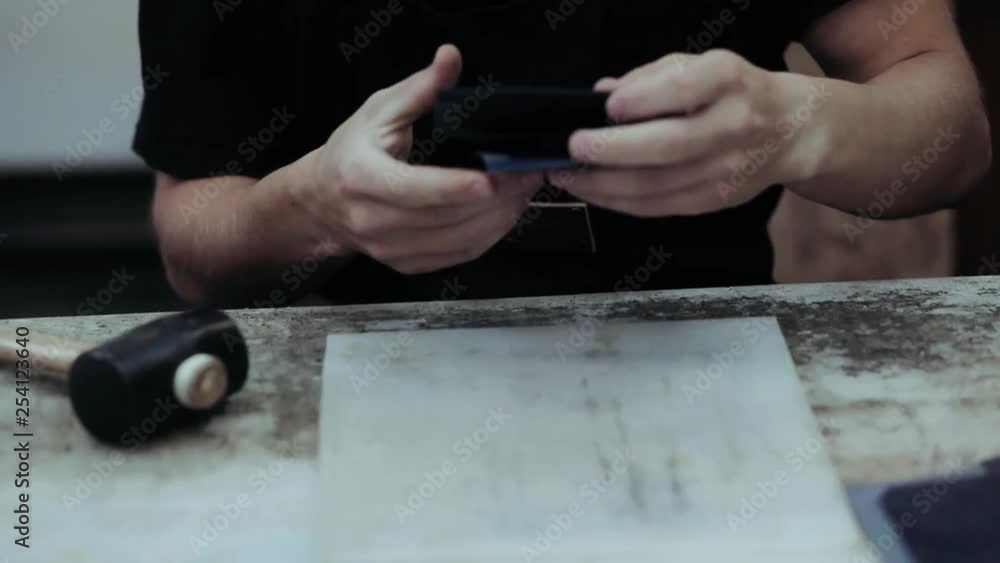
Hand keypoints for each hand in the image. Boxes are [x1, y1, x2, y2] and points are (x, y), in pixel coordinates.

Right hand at [292, 45, 541, 273]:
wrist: (322, 201)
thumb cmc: (351, 152)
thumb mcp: (379, 110)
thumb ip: (420, 88)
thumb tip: (449, 58)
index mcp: (363, 177)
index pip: (413, 188)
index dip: (453, 186)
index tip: (490, 179)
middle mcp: (374, 219)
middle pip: (445, 217)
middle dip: (495, 197)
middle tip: (527, 172)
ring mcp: (391, 248)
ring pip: (458, 242)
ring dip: (499, 218)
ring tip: (523, 190)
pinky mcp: (407, 264)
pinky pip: (458, 256)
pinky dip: (489, 236)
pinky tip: (505, 213)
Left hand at [553, 50, 826, 216]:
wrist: (793, 131)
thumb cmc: (736, 92)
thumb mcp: (701, 65)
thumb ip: (652, 77)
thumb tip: (603, 94)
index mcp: (729, 82)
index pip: (685, 90)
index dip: (643, 98)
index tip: (609, 106)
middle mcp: (733, 126)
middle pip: (670, 146)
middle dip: (615, 150)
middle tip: (575, 147)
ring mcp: (727, 170)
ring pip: (659, 185)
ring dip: (606, 184)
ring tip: (570, 175)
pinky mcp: (716, 200)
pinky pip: (661, 207)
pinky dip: (621, 202)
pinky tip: (595, 192)